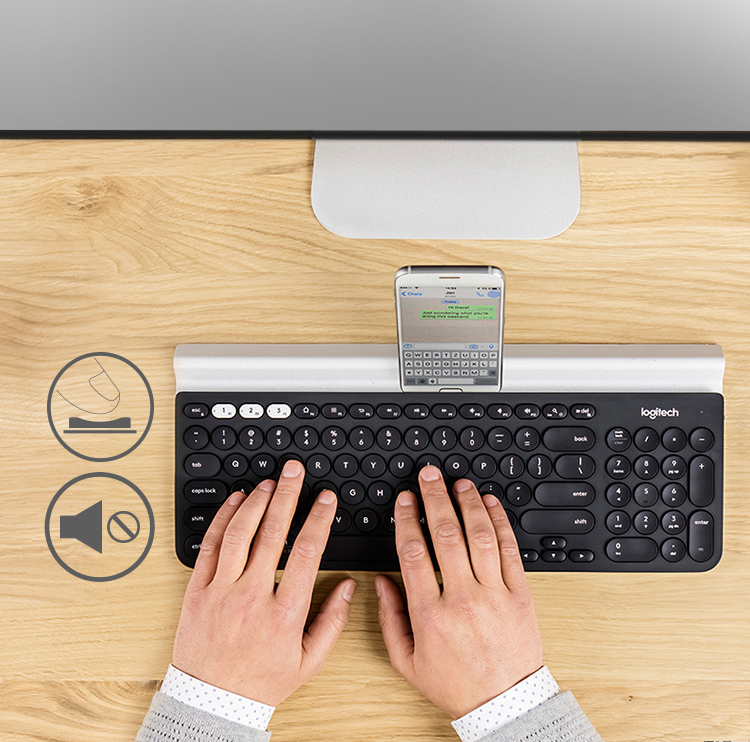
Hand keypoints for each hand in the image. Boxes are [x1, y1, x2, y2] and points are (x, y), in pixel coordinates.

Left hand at [172, 460, 355, 704]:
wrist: (211, 702)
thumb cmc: (261, 682)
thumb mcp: (308, 662)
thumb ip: (333, 622)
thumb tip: (349, 585)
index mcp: (284, 613)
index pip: (306, 552)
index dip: (318, 519)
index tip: (325, 499)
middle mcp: (251, 596)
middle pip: (272, 533)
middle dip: (287, 495)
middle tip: (295, 471)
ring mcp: (221, 591)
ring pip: (239, 534)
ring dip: (256, 502)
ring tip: (270, 483)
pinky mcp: (197, 591)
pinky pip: (210, 547)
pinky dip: (222, 519)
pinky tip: (235, 501)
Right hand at [376, 465, 542, 717]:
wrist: (505, 706)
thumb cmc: (456, 684)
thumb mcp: (407, 661)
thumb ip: (389, 619)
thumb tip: (380, 582)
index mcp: (431, 614)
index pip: (414, 553)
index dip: (407, 520)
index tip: (404, 501)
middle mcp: (463, 599)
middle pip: (446, 535)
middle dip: (434, 499)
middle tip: (428, 476)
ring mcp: (494, 595)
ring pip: (480, 536)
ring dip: (468, 504)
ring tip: (459, 484)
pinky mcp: (520, 595)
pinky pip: (510, 551)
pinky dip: (500, 523)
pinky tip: (490, 505)